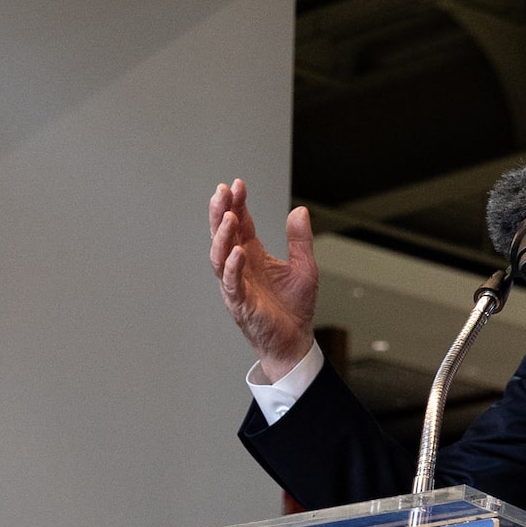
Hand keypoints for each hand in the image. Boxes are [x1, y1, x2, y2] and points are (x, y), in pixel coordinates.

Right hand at [208, 179, 317, 381]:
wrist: (294, 342)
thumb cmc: (293, 308)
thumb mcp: (305, 267)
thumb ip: (300, 240)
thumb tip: (300, 211)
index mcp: (253, 255)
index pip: (241, 224)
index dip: (237, 204)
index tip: (238, 185)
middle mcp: (240, 267)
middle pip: (223, 235)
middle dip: (220, 212)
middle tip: (222, 192)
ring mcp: (237, 285)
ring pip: (220, 257)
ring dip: (222, 236)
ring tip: (227, 216)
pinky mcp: (240, 303)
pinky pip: (231, 284)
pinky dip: (232, 267)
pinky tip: (238, 252)